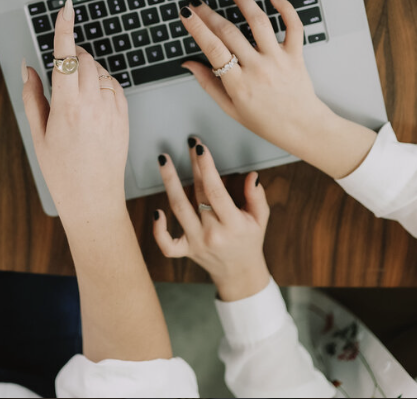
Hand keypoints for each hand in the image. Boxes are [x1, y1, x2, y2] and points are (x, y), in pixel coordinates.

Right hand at [22, 0, 130, 218]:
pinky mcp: (125, 116)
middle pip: (83, 59)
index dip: (65, 29)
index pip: (65, 57)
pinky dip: (101, 83)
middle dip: (71, 55)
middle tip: (59, 68)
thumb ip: (33, 96)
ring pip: (100, 71)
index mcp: (67, 108)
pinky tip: (91, 101)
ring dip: (86, 70)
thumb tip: (29, 67)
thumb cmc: (62, 171)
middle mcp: (93, 105)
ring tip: (73, 96)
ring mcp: (113, 109)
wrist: (94, 199)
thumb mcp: (38, 134)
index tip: (66, 9)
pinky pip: (113, 85)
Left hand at [153, 138, 270, 301]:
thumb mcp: (261, 218)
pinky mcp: (185, 251)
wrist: (239, 273)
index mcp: (233, 224)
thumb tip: (252, 176)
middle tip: (189, 143)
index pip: (216, 191)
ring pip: (179, 209)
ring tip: (164, 160)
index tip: (201, 149)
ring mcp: (196, 243)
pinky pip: (167, 244)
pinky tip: (156, 211)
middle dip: (193, 166)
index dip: (207, 168)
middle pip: (197, 194)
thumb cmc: (249, 240)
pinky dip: (158, 230)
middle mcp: (213, 233)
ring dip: (169, 182)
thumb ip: (257, 197)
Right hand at [179, 0, 375, 177]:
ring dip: (244, 1)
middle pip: (229, 33)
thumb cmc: (266, 121)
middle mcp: (258, 69)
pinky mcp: (296, 54)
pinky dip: (285, 8)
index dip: (197, 28)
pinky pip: (293, 26)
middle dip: (209, 13)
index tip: (186, 14)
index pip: (213, 49)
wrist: (302, 127)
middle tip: (197, 3)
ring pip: (259, 22)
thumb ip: (208, 84)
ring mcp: (278, 59)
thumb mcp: (230, 108)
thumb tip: (188, 63)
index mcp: (239, 84)